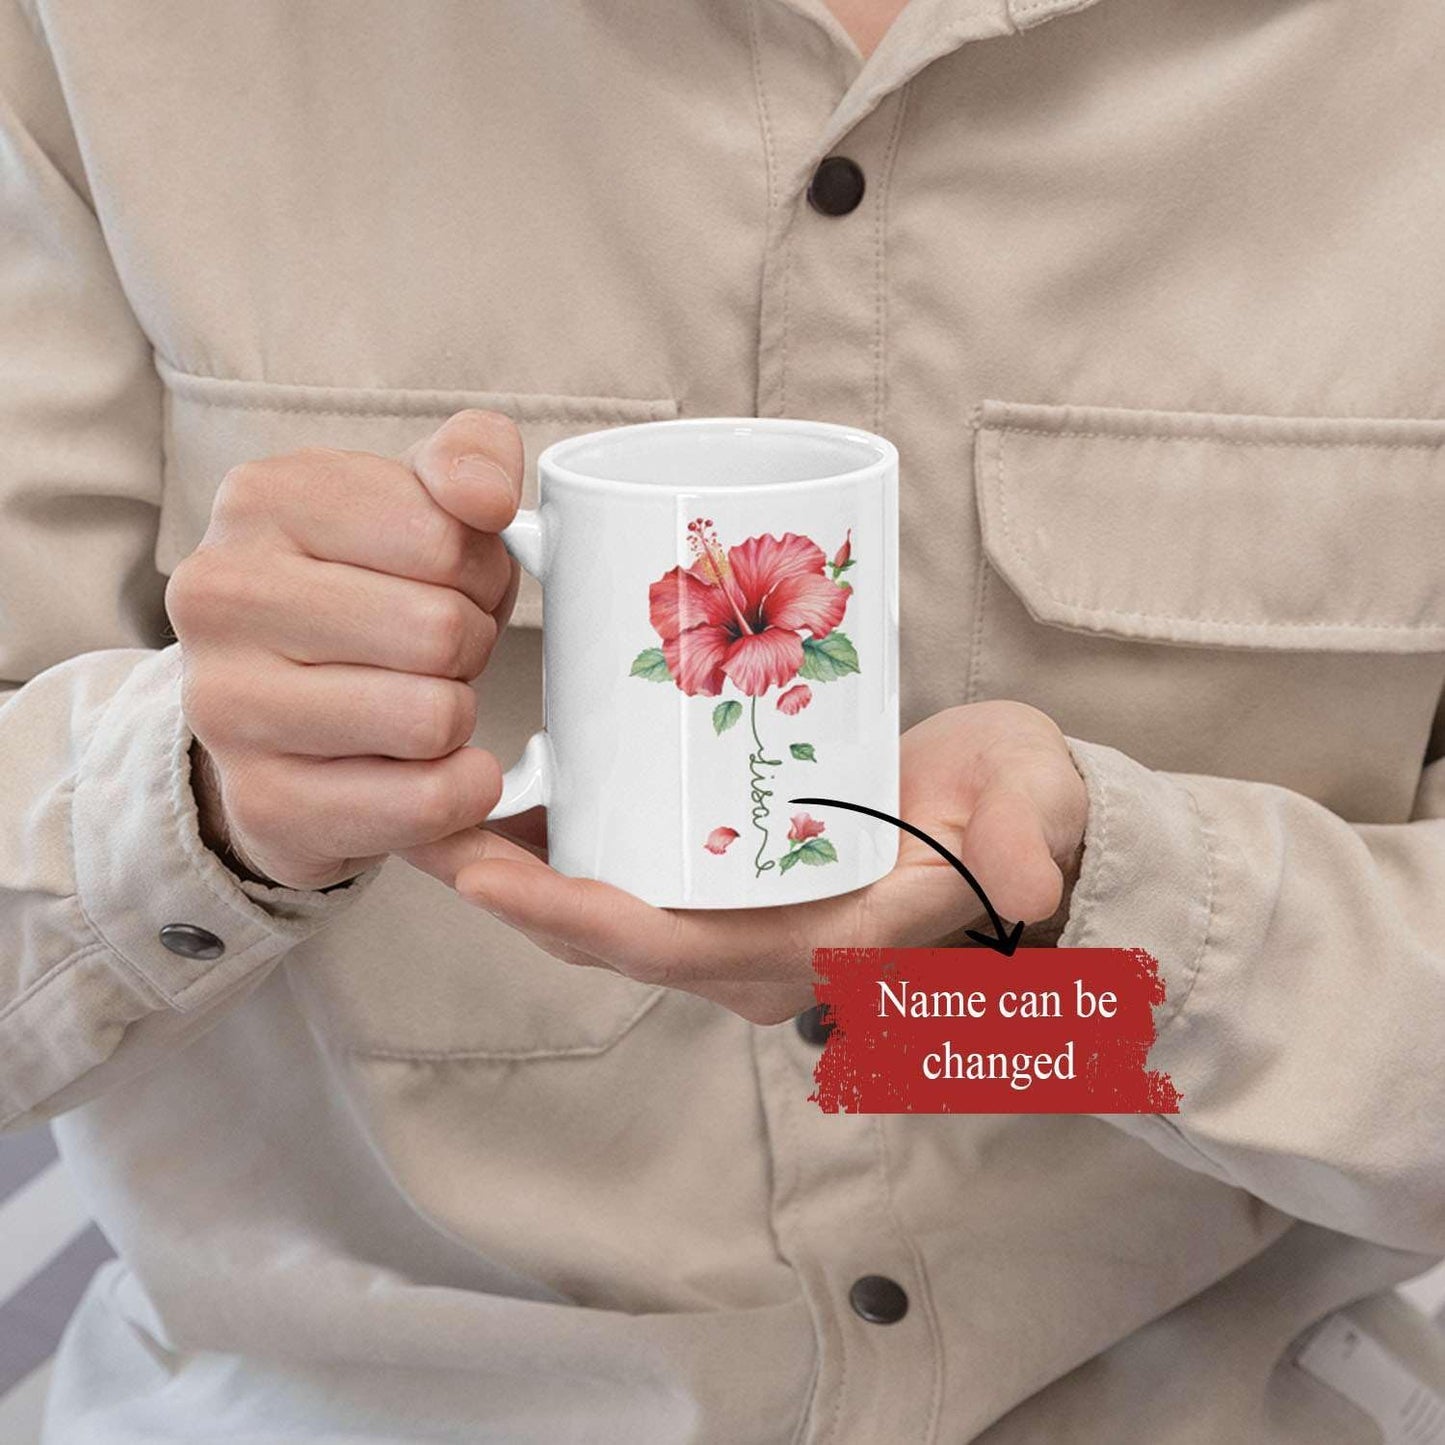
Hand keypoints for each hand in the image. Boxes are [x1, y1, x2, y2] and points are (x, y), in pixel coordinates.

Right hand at [167, 410, 523, 889]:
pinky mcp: (266, 803)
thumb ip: (471, 458)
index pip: (447, 536)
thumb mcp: (419, 502)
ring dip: (459, 717)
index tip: (448, 582)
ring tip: (419, 702)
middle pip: (440, 629)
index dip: (481, 570)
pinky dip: (460, 791)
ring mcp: (226, 706)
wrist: (283, 717)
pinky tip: (432, 771)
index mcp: (263, 498)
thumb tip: (487, 496)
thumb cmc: (371, 592)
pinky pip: (425, 802)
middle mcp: (221, 595)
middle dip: (471, 645)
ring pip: (434, 718)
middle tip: (438, 653)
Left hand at [443, 701, 1088, 1022]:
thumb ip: (1023, 839)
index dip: (574, 919)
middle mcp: (758, 949)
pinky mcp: (730, 880)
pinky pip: (626, 880)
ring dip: (518, 873)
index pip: (675, 950)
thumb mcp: (1028, 809)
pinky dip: (561, 852)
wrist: (1015, 815)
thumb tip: (1023, 874)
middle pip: (609, 936)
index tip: (484, 874)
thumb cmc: (1016, 810)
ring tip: (436, 800)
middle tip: (417, 818)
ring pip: (605, 910)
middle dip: (509, 892)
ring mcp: (738, 918)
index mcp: (816, 943)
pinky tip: (512, 799)